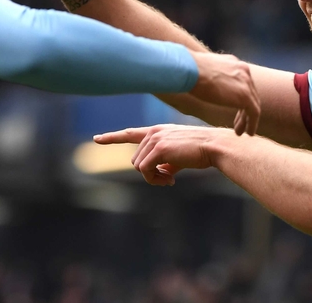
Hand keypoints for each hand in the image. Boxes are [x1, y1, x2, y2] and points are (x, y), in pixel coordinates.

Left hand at [94, 124, 230, 185]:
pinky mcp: (159, 148)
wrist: (214, 146)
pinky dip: (155, 179)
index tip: (96, 139)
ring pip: (139, 167)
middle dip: (149, 174)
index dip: (112, 137)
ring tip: (170, 179)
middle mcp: (153, 133)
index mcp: (157, 131)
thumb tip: (161, 175)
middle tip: (168, 179)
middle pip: (136, 161)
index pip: (130, 133)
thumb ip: (166, 162)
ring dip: (153, 178)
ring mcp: (155, 139)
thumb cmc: (201, 152)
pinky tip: (171, 180)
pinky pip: (145, 171)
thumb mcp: (180, 156)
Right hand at [188, 51, 259, 135]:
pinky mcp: (245, 95)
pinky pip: (254, 113)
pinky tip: (247, 133)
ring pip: (252, 104)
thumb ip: (209, 77)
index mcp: (233, 63)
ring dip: (247, 119)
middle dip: (244, 109)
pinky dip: (251, 124)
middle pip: (249, 93)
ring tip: (241, 132)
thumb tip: (201, 84)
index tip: (232, 108)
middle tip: (238, 123)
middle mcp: (243, 70)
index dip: (237, 98)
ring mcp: (246, 82)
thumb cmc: (187, 70)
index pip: (241, 82)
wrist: (189, 69)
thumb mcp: (202, 72)